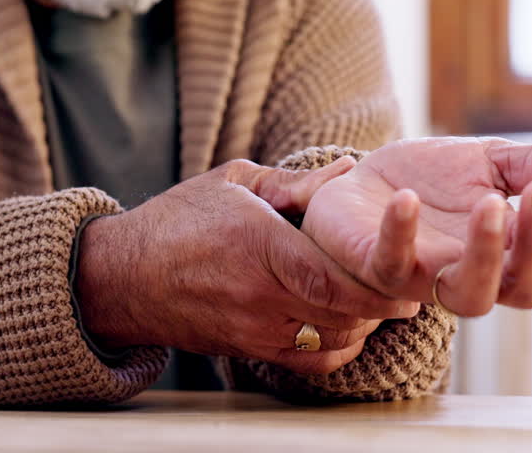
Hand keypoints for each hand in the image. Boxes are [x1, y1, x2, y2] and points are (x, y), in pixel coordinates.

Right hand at [74, 159, 419, 374]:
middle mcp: (259, 293)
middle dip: (382, 302)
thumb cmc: (177, 221)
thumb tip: (348, 170)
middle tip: (408, 286)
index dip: (375, 280)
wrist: (124, 278)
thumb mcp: (232, 182)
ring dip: (363, 323)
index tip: (405, 271)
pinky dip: (338, 347)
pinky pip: (310, 361)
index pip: (329, 275)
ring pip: (332, 338)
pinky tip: (347, 324)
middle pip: (341, 311)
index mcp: (257, 244)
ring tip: (379, 300)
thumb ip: (293, 181)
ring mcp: (254, 329)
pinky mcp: (249, 351)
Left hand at [302, 137, 531, 315]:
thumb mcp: (488, 161)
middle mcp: (473, 272)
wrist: (355, 182)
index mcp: (508, 248)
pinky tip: (407, 198)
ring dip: (485, 253)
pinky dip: (401, 233)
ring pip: (469, 297)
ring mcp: (427, 276)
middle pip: (523, 287)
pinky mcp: (377, 268)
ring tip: (491, 204)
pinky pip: (391, 266)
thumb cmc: (427, 181)